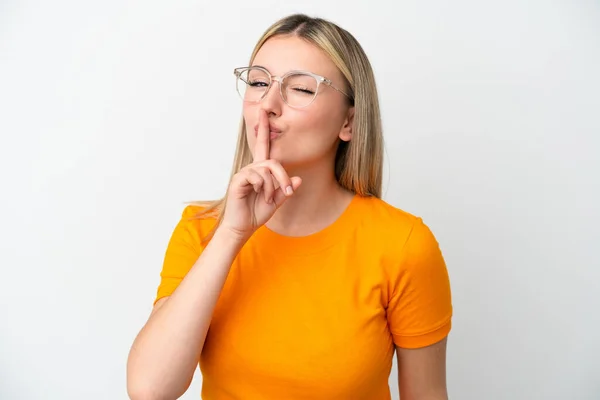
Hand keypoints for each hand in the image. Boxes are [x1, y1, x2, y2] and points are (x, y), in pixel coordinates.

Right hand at [219, 110, 301, 238]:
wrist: (243, 226)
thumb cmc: (257, 212)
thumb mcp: (277, 201)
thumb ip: (286, 189)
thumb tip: (299, 179)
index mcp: (261, 170)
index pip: (263, 146)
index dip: (263, 129)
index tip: (264, 112)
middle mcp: (252, 168)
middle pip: (272, 162)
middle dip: (282, 177)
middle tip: (287, 191)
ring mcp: (244, 173)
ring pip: (266, 170)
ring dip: (272, 186)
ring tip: (268, 198)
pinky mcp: (238, 180)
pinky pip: (256, 176)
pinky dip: (263, 187)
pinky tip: (260, 196)